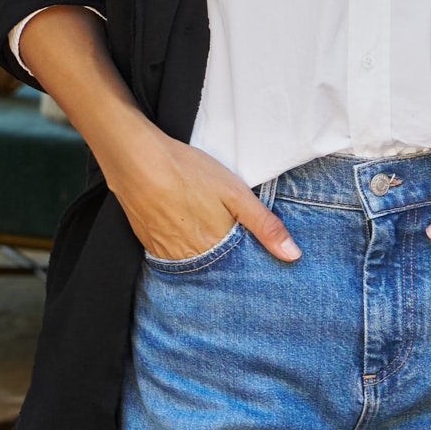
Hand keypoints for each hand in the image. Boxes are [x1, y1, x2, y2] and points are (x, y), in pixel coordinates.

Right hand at [112, 137, 299, 263]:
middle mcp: (192, 258)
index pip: (239, 268)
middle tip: (225, 236)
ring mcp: (167, 253)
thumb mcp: (236, 193)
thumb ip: (265, 225)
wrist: (137, 161)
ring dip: (202, 253)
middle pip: (215, 267)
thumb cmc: (189, 172)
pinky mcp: (149, 244)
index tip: (250, 249)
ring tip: (203, 230)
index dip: (246, 258)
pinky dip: (180, 246)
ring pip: (193, 262)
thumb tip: (293, 256)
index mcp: (217, 248)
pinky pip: (171, 255)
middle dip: (225, 259)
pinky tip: (183, 228)